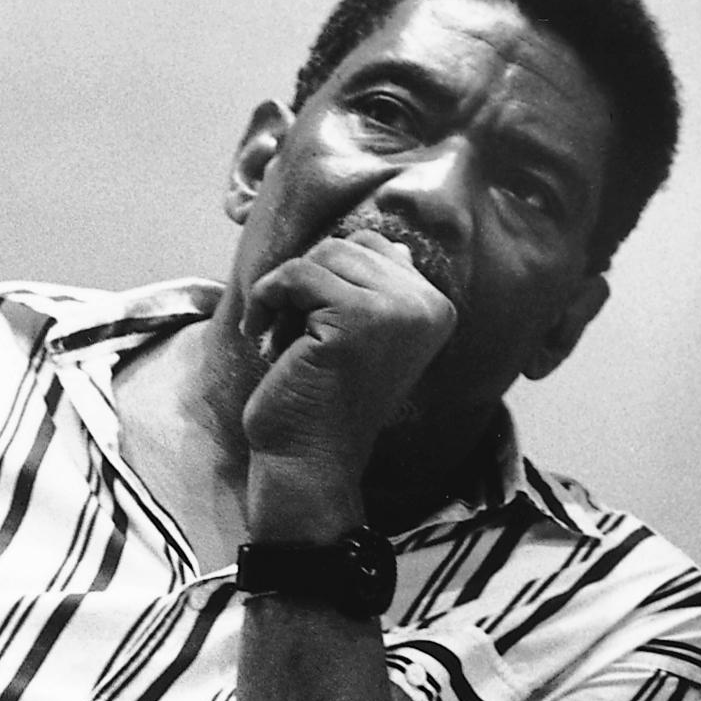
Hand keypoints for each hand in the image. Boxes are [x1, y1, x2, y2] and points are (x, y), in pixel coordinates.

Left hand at [240, 230, 457, 525]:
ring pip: (320, 255)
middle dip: (307, 285)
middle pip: (345, 245)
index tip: (316, 324)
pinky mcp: (359, 318)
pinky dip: (268, 299)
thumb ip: (374, 286)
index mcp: (436, 308)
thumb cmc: (322, 394)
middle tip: (299, 337)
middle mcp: (428, 306)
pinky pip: (297, 274)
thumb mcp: (360, 332)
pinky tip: (264, 334)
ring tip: (288, 340)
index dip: (329, 279)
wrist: (309, 458)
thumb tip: (382, 242)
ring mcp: (397, 311)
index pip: (372, 247)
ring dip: (287, 295)